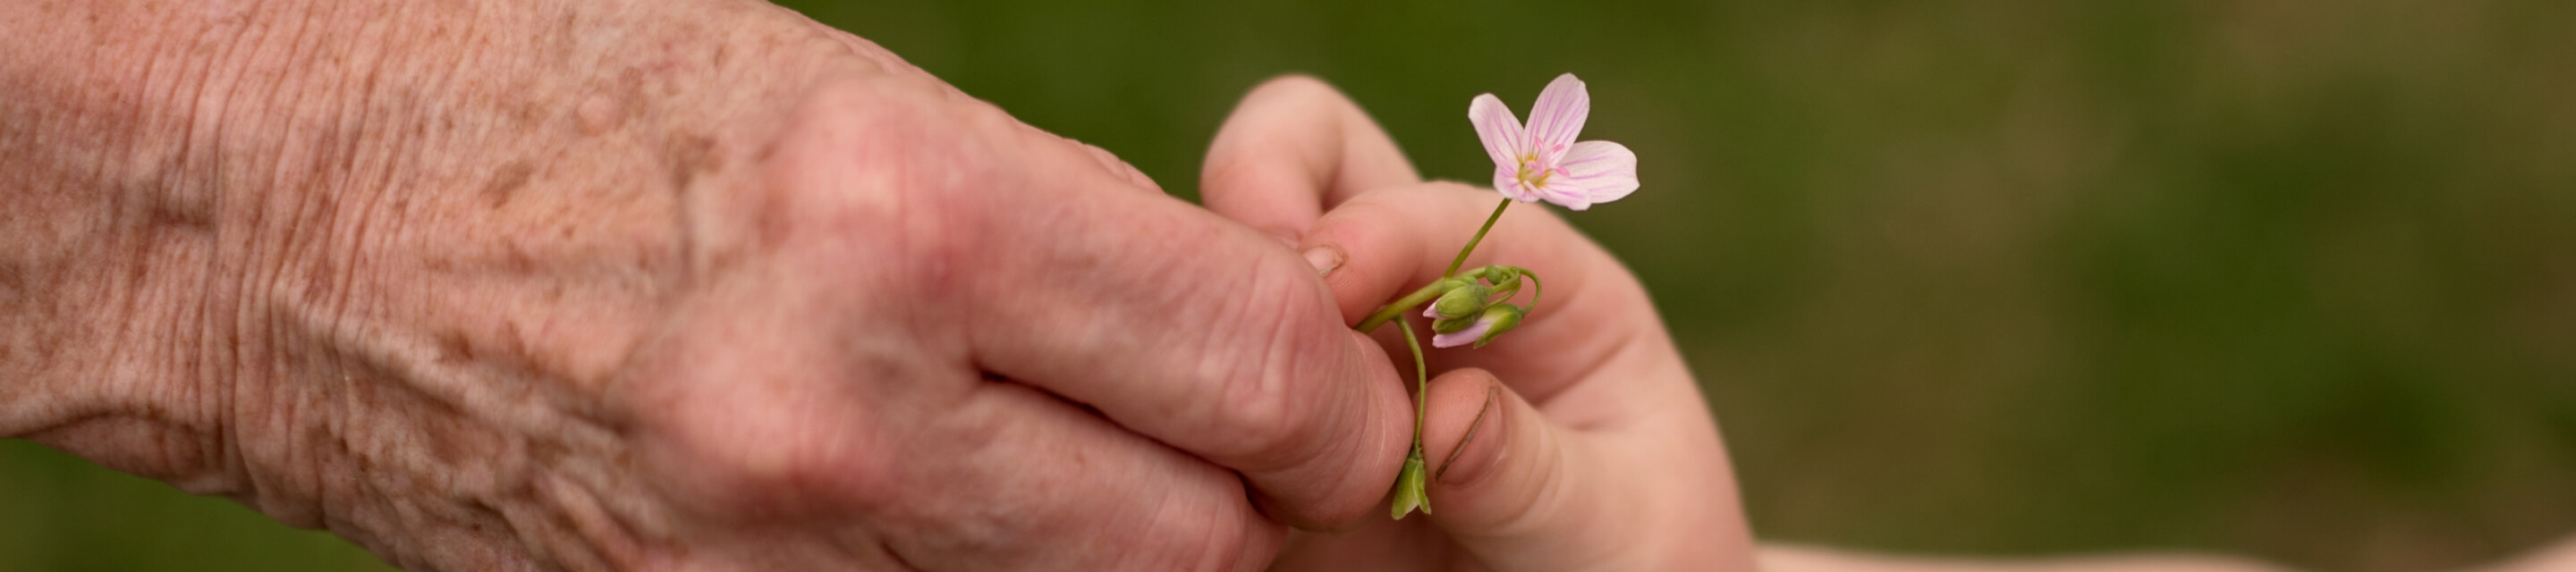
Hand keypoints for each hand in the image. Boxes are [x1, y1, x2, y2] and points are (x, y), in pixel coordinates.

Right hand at [0, 2, 1414, 569]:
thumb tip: (1245, 322)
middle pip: (1192, 547)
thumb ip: (1066, 230)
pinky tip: (940, 506)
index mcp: (912, 218)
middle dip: (1247, 497)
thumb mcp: (848, 92)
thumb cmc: (569, 91)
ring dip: (1110, 553)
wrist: (270, 211)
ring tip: (1066, 460)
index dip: (1339, 394)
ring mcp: (758, 557)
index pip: (1254, 372)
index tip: (1337, 384)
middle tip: (1234, 440)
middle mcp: (846, 413)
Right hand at [1200, 76, 1760, 570]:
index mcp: (1529, 284)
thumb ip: (1536, 471)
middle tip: (1231, 289)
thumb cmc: (1639, 571)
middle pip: (1311, 165)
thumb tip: (1445, 418)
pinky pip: (1191, 394)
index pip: (1438, 205)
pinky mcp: (1262, 448)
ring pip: (1225, 269)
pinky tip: (1194, 468)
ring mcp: (1328, 368)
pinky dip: (1179, 409)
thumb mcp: (1619, 523)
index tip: (1326, 280)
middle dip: (1259, 194)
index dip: (1378, 227)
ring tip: (1217, 404)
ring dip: (1210, 308)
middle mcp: (1416, 300)